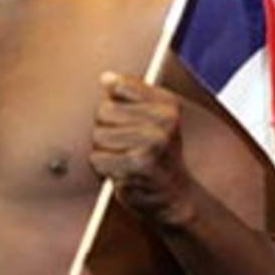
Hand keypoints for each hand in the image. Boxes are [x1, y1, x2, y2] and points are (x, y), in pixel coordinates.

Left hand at [89, 72, 194, 226]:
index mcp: (167, 104)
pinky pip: (98, 159)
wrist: (176, 196)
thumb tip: (105, 78)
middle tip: (125, 144)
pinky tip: (122, 171)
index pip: (120, 86)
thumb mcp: (155, 118)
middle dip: (107, 128)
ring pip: (98, 135)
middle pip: (103, 111)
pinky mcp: (137, 165)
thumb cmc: (159, 153)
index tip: (127, 118)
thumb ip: (131, 93)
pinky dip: (104, 168)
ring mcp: (152, 142)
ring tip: (124, 158)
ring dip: (105, 150)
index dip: (115, 103)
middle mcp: (163, 120)